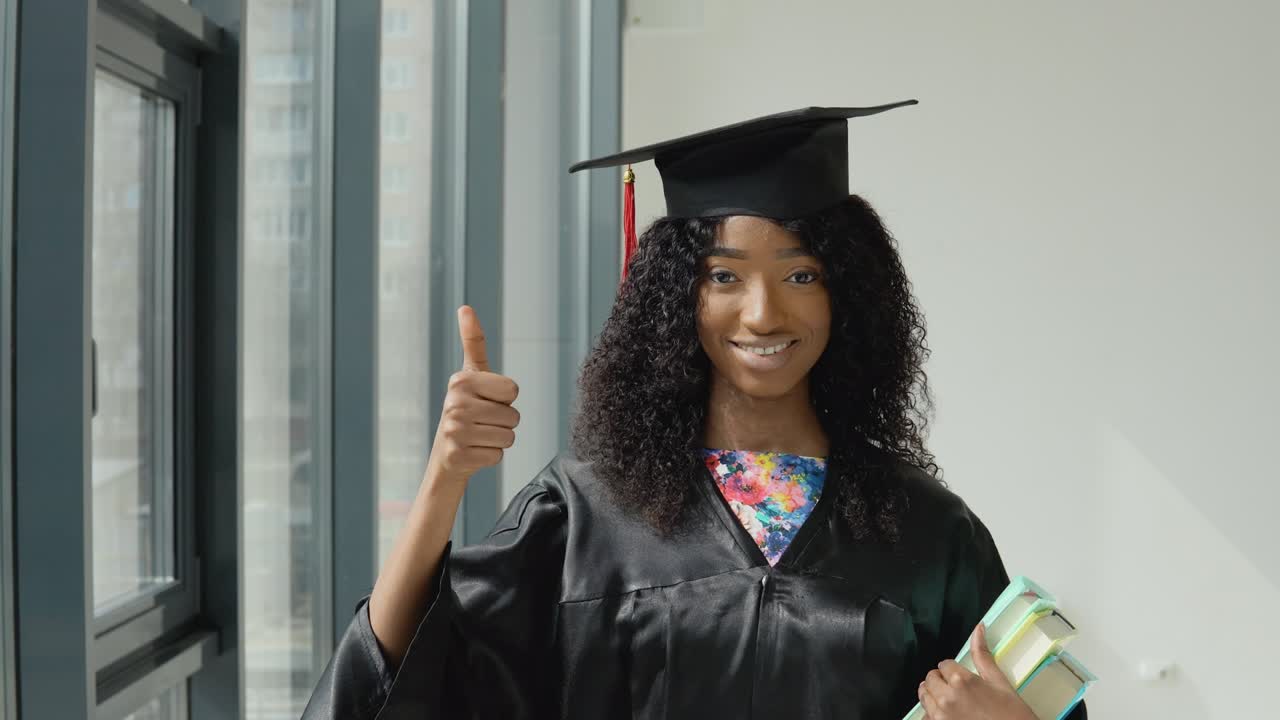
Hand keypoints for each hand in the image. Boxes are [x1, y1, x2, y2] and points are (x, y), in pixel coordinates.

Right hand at [424, 306, 519, 489]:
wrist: (447, 453)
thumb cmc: (467, 408)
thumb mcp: (471, 375)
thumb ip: (473, 342)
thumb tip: (465, 307)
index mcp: (461, 380)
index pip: (513, 390)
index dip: (505, 398)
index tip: (486, 400)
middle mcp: (454, 404)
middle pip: (513, 416)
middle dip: (505, 421)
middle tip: (483, 422)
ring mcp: (455, 432)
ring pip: (509, 437)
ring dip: (500, 439)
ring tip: (480, 436)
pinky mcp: (459, 457)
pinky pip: (499, 455)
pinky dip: (492, 456)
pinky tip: (475, 451)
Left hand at [918, 623, 1036, 719]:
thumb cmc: (1011, 713)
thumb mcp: (999, 681)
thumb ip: (983, 655)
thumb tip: (979, 628)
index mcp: (961, 680)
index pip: (944, 664)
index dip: (953, 669)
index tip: (962, 676)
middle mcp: (947, 697)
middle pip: (931, 678)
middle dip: (941, 679)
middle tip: (957, 688)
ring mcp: (940, 715)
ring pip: (924, 695)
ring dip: (934, 694)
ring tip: (950, 699)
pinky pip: (925, 715)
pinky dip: (932, 713)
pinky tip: (947, 714)